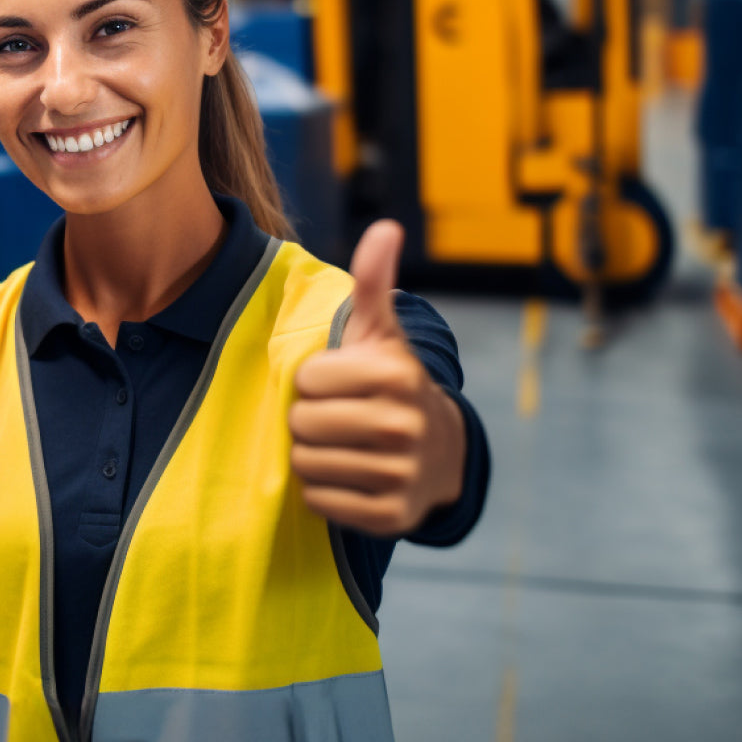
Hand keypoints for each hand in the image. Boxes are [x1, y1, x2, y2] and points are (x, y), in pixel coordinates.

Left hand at [289, 221, 466, 536]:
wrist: (439, 453)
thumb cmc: (391, 384)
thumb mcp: (382, 333)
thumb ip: (374, 282)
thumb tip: (385, 227)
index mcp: (397, 374)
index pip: (306, 381)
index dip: (312, 381)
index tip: (338, 384)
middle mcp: (403, 425)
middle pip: (301, 423)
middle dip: (308, 419)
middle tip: (336, 417)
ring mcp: (400, 474)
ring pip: (305, 464)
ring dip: (312, 455)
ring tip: (341, 445)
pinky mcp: (390, 516)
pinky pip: (319, 501)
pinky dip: (322, 490)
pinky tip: (348, 475)